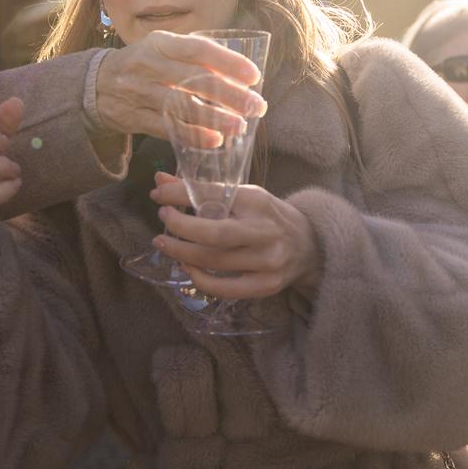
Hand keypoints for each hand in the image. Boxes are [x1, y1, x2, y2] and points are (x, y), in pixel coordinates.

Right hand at [95, 31, 266, 139]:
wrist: (96, 85)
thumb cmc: (144, 64)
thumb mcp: (163, 48)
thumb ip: (195, 56)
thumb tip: (239, 71)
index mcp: (160, 43)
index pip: (198, 50)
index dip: (228, 62)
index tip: (253, 76)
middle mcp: (149, 65)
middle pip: (194, 79)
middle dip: (230, 94)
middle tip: (256, 106)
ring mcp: (139, 92)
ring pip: (181, 106)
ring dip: (214, 118)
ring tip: (239, 126)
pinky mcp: (134, 117)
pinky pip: (167, 128)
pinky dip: (192, 135)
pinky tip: (214, 140)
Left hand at [150, 173, 321, 299]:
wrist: (310, 246)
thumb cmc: (268, 217)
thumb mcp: (243, 196)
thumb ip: (203, 191)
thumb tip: (161, 180)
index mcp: (257, 201)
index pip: (214, 194)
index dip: (180, 194)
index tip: (157, 194)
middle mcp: (264, 230)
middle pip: (215, 233)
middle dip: (181, 227)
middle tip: (162, 220)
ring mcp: (267, 261)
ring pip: (215, 262)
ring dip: (182, 254)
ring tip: (165, 244)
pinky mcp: (266, 285)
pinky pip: (225, 289)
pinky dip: (200, 280)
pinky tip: (188, 268)